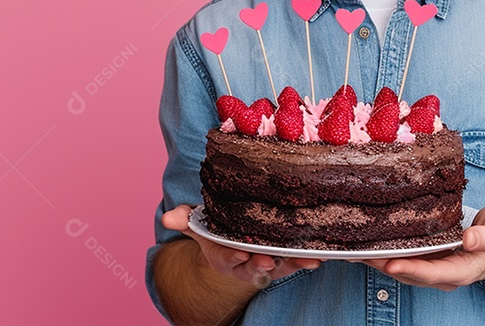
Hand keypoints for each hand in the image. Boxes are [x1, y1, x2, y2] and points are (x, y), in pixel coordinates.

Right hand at [162, 205, 321, 286]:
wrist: (233, 241)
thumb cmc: (215, 229)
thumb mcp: (198, 223)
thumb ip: (185, 219)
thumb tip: (167, 218)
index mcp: (223, 255)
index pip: (226, 258)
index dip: (233, 257)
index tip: (240, 253)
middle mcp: (245, 263)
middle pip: (253, 267)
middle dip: (261, 265)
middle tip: (268, 261)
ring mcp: (266, 262)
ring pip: (279, 266)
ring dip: (292, 264)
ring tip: (305, 260)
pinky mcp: (284, 260)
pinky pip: (295, 262)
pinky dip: (306, 260)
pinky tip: (318, 257)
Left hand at [360, 204, 484, 290]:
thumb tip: (471, 239)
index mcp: (462, 270)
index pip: (433, 273)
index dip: (410, 269)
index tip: (389, 264)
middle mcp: (442, 274)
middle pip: (409, 273)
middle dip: (382, 264)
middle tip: (356, 253)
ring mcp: (431, 269)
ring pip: (400, 269)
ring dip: (375, 261)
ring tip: (350, 249)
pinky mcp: (423, 259)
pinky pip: (399, 259)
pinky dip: (380, 253)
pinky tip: (362, 243)